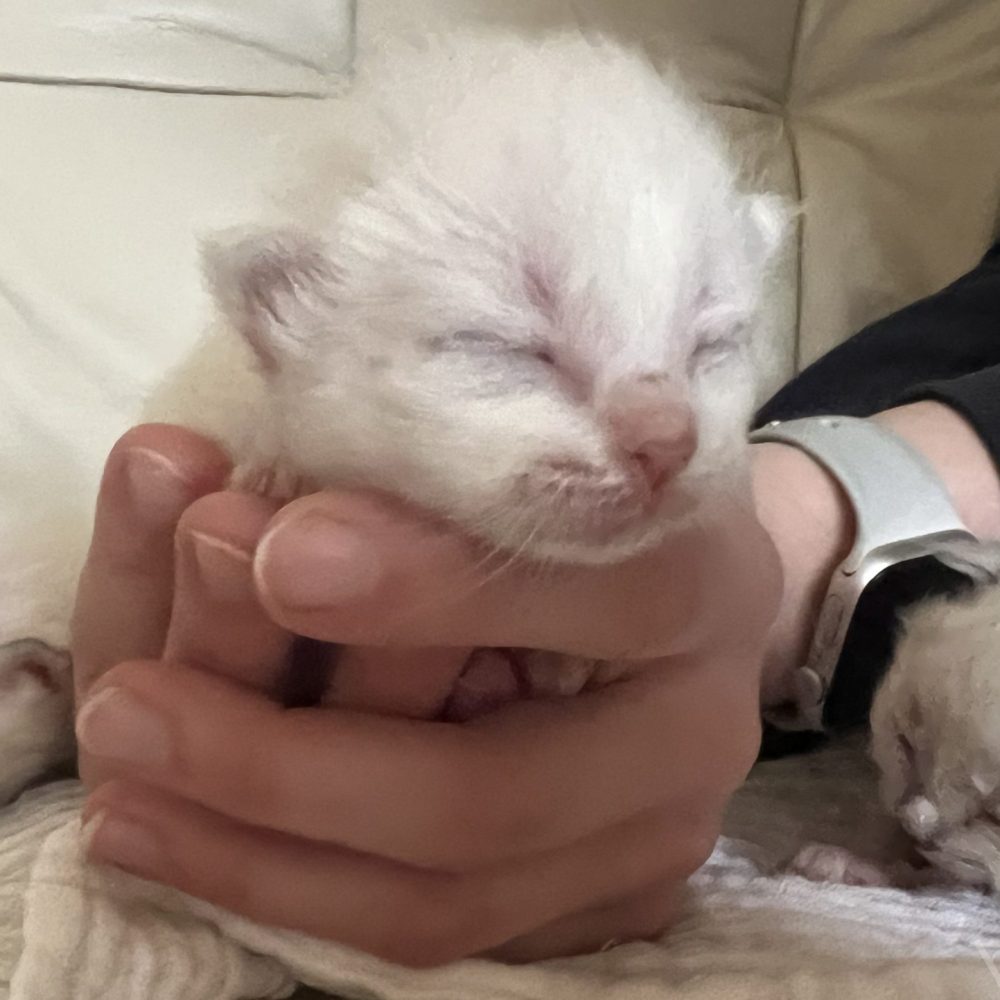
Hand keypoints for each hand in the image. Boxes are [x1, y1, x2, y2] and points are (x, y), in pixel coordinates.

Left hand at [72, 425, 779, 965]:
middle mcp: (694, 733)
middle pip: (486, 797)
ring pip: (447, 901)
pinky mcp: (606, 901)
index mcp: (695, 580)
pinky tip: (198, 845)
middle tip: (126, 712)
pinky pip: (442, 934)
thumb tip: (249, 518)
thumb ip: (426, 479)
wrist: (686, 590)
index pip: (568, 586)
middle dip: (285, 768)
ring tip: (125, 797)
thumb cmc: (593, 498)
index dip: (422, 585)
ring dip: (263, 858)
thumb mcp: (536, 451)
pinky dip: (307, 896)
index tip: (271, 555)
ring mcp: (655, 840)